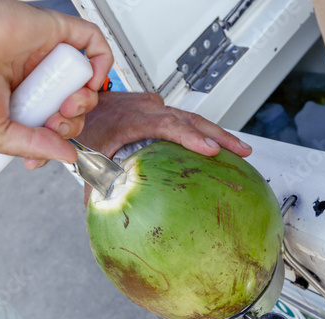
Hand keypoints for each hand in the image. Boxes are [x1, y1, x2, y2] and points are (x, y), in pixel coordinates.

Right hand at [0, 0, 112, 163]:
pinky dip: (102, 63)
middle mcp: (36, 81)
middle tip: (55, 124)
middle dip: (73, 124)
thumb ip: (32, 145)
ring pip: (86, 82)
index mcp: (21, 104)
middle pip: (74, 108)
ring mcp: (47, 58)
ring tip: (67, 105)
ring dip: (87, 101)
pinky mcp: (55, 33)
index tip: (44, 154)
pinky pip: (92, 43)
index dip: (58, 142)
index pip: (54, 126)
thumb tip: (68, 156)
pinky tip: (90, 81)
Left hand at [45, 92, 251, 203]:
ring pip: (192, 117)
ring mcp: (155, 105)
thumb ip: (93, 184)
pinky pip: (185, 117)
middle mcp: (147, 108)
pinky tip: (217, 143)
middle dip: (219, 135)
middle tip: (242, 151)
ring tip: (240, 149)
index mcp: (131, 119)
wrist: (82, 98)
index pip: (168, 125)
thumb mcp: (87, 155)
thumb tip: (99, 213)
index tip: (211, 150)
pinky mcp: (158, 107)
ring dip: (217, 133)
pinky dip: (203, 130)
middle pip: (190, 119)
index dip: (191, 137)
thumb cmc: (85, 124)